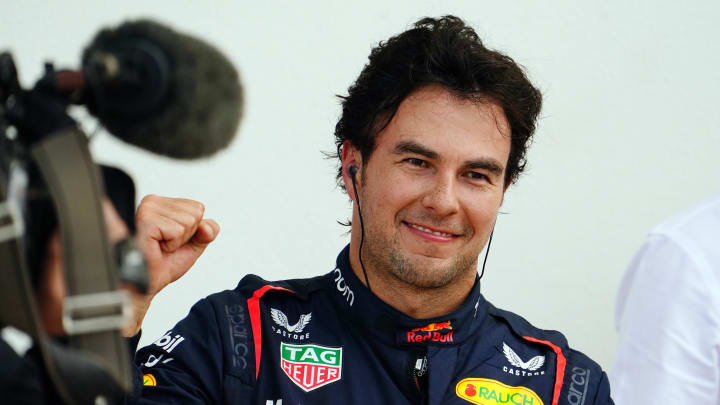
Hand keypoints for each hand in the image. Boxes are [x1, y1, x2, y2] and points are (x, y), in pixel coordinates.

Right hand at [124, 194, 218, 335]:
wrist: (149, 282)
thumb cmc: (165, 262)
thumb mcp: (194, 243)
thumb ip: (208, 231)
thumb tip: (208, 226)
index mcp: (161, 203)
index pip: (198, 208)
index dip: (192, 230)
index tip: (173, 240)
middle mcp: (152, 202)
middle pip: (195, 213)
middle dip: (186, 236)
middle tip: (166, 246)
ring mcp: (147, 210)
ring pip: (188, 221)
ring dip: (177, 241)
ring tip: (160, 247)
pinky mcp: (146, 221)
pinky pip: (178, 230)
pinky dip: (172, 245)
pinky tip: (156, 248)